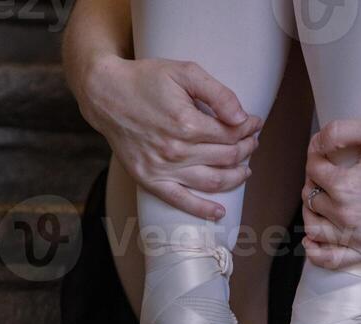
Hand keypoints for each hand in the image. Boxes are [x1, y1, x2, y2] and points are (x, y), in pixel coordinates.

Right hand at [78, 54, 261, 219]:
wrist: (106, 95)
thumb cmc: (146, 80)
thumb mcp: (184, 72)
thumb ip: (217, 93)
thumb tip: (242, 118)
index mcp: (187, 123)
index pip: (231, 133)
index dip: (248, 128)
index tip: (254, 123)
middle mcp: (177, 150)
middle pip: (226, 158)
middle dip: (246, 149)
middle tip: (251, 142)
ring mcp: (164, 169)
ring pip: (212, 181)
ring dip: (235, 177)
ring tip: (245, 169)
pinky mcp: (151, 181)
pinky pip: (182, 201)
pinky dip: (203, 210)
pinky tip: (219, 213)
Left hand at [301, 116, 360, 268]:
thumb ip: (341, 130)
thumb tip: (316, 142)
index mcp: (346, 184)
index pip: (313, 170)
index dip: (315, 157)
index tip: (325, 154)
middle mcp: (347, 214)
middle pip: (311, 199)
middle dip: (314, 182)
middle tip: (328, 174)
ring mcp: (357, 237)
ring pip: (315, 229)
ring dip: (311, 213)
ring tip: (322, 201)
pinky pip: (331, 260)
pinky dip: (316, 253)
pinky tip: (312, 243)